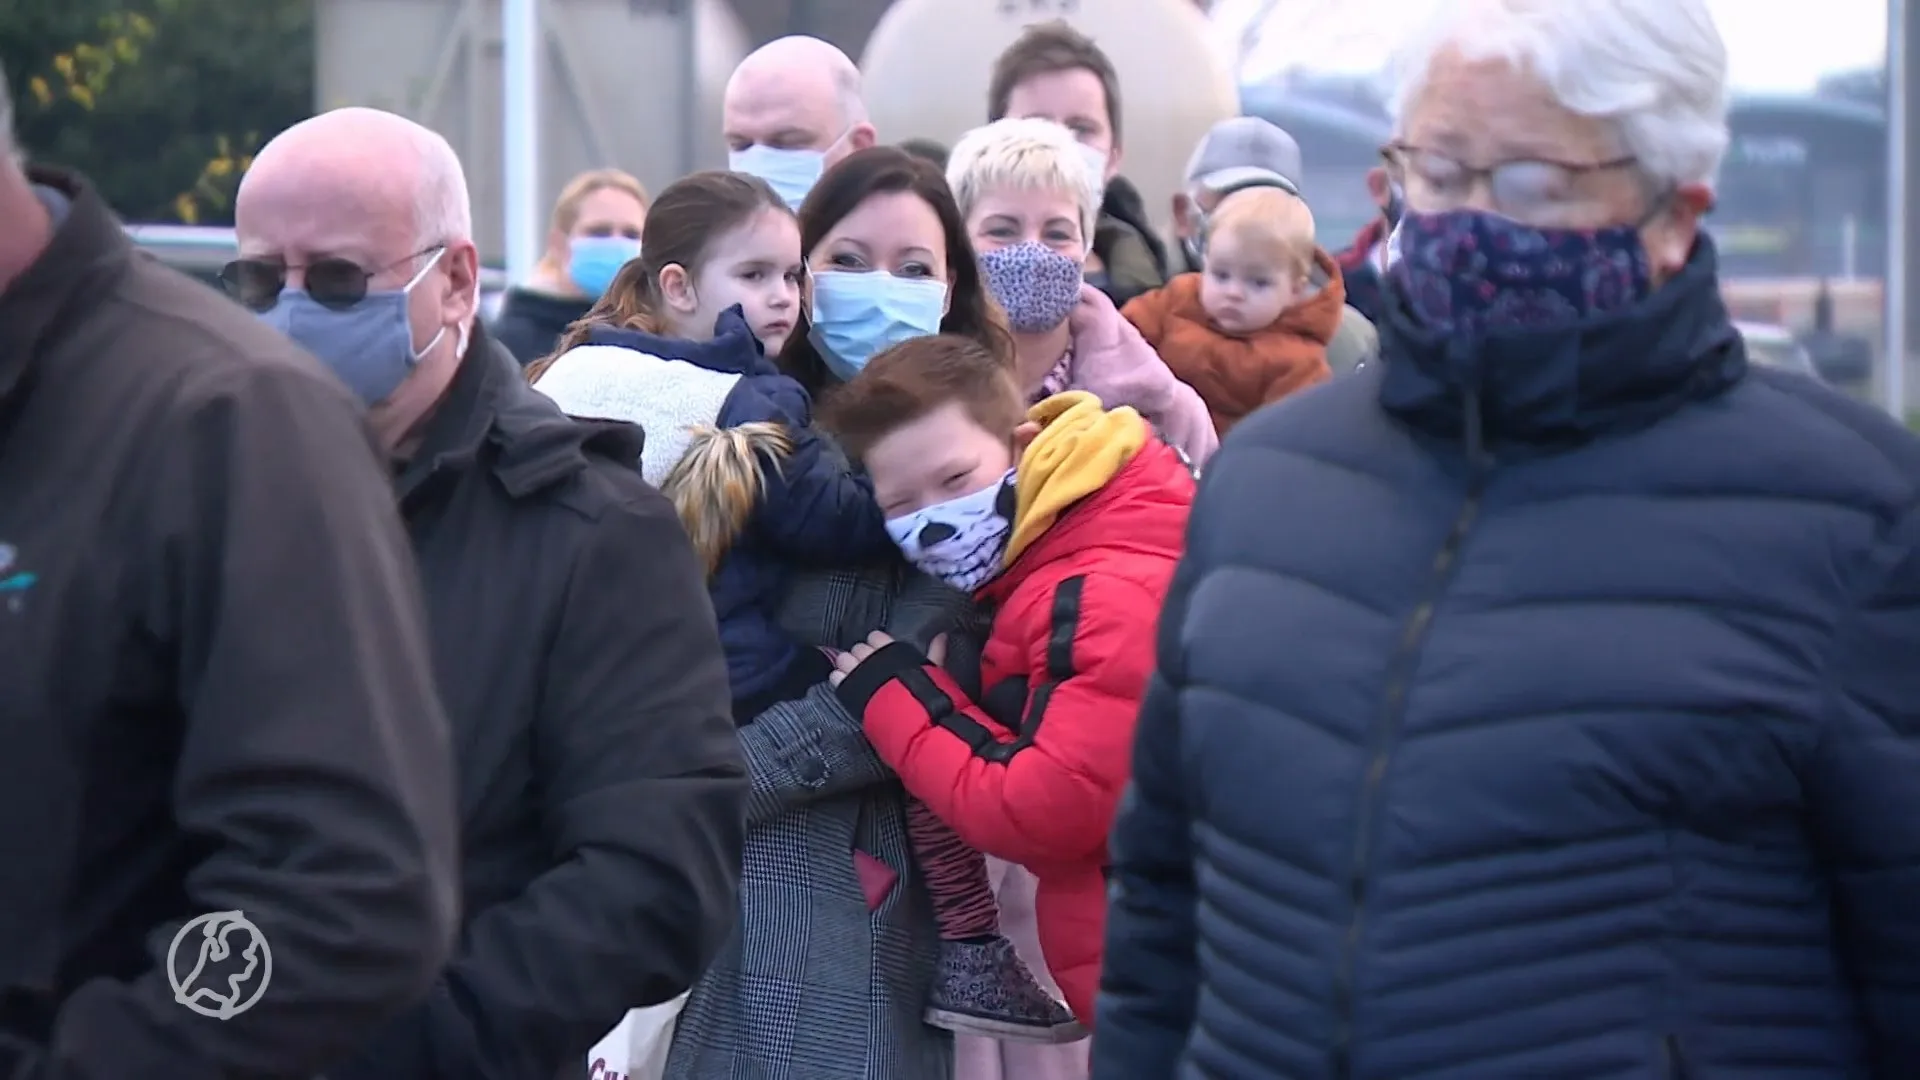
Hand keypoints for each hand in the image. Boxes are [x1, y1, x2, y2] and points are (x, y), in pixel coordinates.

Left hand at [825, 631, 947, 686]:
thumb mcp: (933, 671)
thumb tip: (942, 636)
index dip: (877, 645)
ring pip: (844, 659)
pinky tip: (846, 685)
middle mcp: (870, 655)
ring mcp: (856, 671)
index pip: (876, 637)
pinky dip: (839, 679)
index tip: (880, 655)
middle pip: (858, 648)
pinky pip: (835, 677)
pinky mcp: (846, 688)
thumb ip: (935, 652)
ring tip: (856, 677)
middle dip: (862, 657)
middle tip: (869, 669)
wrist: (908, 719)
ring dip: (848, 666)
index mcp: (890, 648)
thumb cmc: (924, 694)